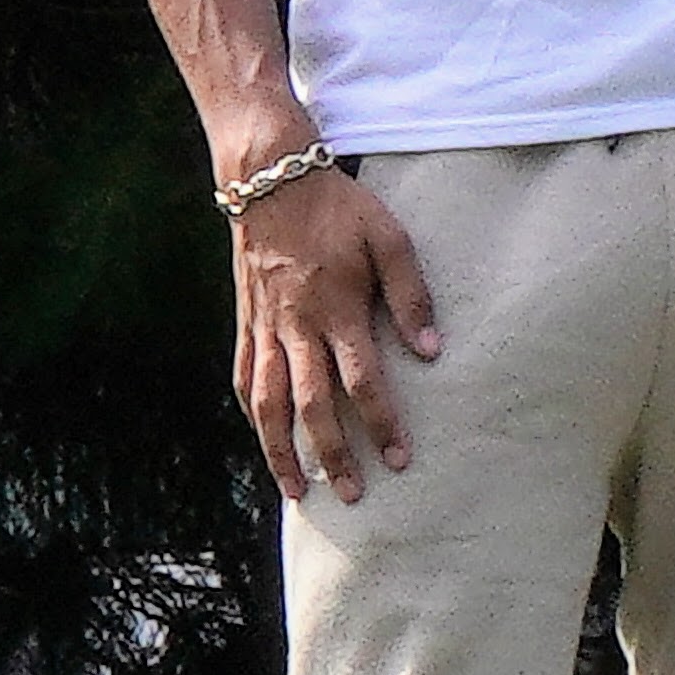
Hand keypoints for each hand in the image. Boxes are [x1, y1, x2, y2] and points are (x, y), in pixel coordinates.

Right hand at [229, 170, 441, 501]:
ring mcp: (263, 328)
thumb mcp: (391, 239)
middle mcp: (295, 327)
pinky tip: (264, 439)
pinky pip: (242, 379)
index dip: (381, 423)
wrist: (272, 179)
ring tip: (296, 492)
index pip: (362, 382)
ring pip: (266, 404)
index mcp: (337, 309)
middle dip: (331, 455)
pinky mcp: (244, 322)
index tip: (398, 459)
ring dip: (280, 451)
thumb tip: (432, 351)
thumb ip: (412, 294)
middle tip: (352, 495)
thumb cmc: (341, 209)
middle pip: (311, 406)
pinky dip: (251, 415)